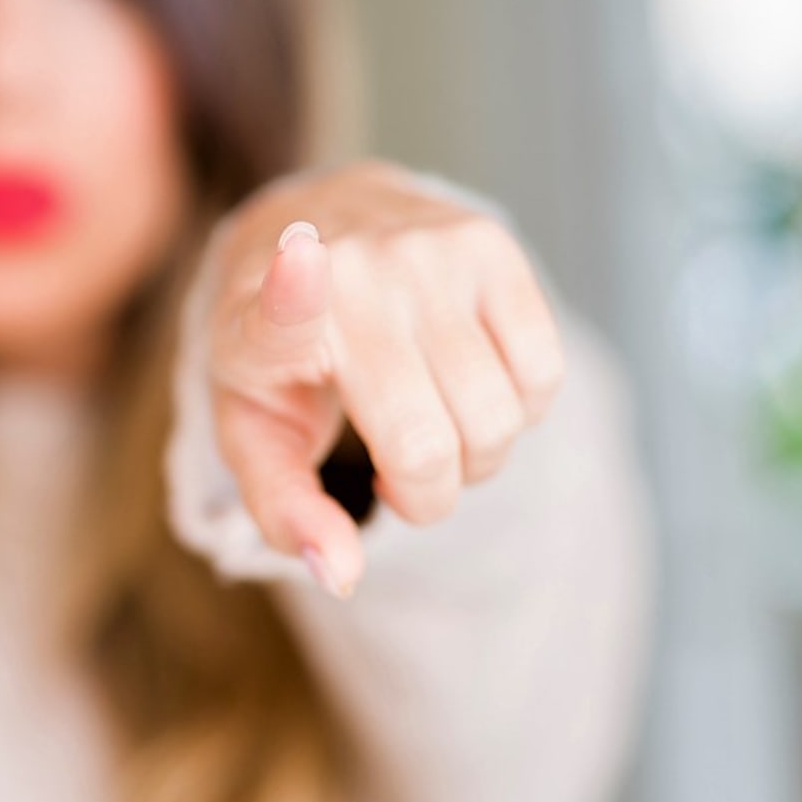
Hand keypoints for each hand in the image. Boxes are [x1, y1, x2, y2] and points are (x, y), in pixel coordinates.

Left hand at [204, 160, 567, 596]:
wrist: (313, 227)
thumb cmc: (284, 357)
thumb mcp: (257, 434)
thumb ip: (286, 511)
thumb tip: (342, 574)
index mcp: (268, 319)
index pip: (287, 303)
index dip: (296, 291)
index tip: (300, 262)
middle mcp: (350, 270)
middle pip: (431, 446)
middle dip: (429, 493)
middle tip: (399, 467)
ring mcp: (425, 250)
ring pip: (499, 418)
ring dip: (478, 453)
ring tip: (430, 420)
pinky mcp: (489, 243)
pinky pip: (545, 374)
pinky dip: (520, 407)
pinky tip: (468, 381)